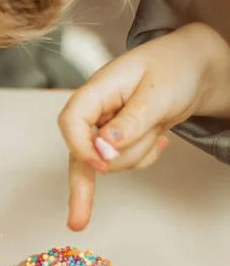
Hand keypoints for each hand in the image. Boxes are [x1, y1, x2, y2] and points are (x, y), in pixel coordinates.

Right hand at [58, 23, 229, 231]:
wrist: (194, 66)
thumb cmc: (174, 68)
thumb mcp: (157, 94)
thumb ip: (130, 122)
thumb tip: (103, 151)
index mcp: (97, 90)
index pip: (71, 121)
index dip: (80, 147)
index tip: (101, 166)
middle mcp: (96, 110)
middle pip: (85, 151)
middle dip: (106, 168)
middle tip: (98, 199)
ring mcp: (106, 126)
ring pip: (109, 162)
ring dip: (139, 153)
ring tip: (159, 126)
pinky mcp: (120, 138)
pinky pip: (125, 163)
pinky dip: (145, 157)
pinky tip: (161, 139)